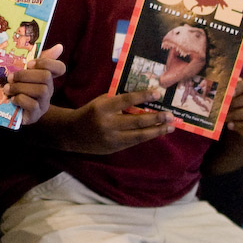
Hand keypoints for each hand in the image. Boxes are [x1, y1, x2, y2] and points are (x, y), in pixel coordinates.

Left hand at [5, 44, 64, 124]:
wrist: (1, 108)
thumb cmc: (14, 86)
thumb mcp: (22, 71)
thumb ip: (37, 58)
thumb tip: (59, 47)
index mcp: (46, 77)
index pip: (60, 68)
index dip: (47, 63)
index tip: (29, 64)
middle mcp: (48, 90)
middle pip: (46, 77)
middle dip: (25, 75)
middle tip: (10, 77)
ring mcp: (44, 103)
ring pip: (41, 90)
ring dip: (20, 87)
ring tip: (8, 89)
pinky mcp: (36, 115)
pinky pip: (33, 104)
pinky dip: (20, 100)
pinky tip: (12, 99)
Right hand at [53, 89, 174, 153]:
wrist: (72, 133)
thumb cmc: (90, 112)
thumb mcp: (101, 101)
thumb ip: (119, 100)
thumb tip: (143, 98)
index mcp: (103, 108)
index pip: (127, 100)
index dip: (143, 96)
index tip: (158, 93)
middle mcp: (108, 124)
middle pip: (137, 121)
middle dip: (156, 118)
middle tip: (171, 115)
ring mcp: (112, 138)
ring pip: (139, 135)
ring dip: (157, 131)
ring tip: (170, 127)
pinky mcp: (114, 148)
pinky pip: (134, 142)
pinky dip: (147, 137)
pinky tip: (157, 132)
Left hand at [224, 75, 242, 139]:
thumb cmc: (241, 98)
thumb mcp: (237, 90)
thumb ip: (232, 87)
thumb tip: (227, 88)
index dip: (241, 87)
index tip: (229, 93)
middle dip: (234, 103)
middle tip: (222, 107)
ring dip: (235, 115)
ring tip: (224, 117)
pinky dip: (240, 125)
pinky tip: (231, 125)